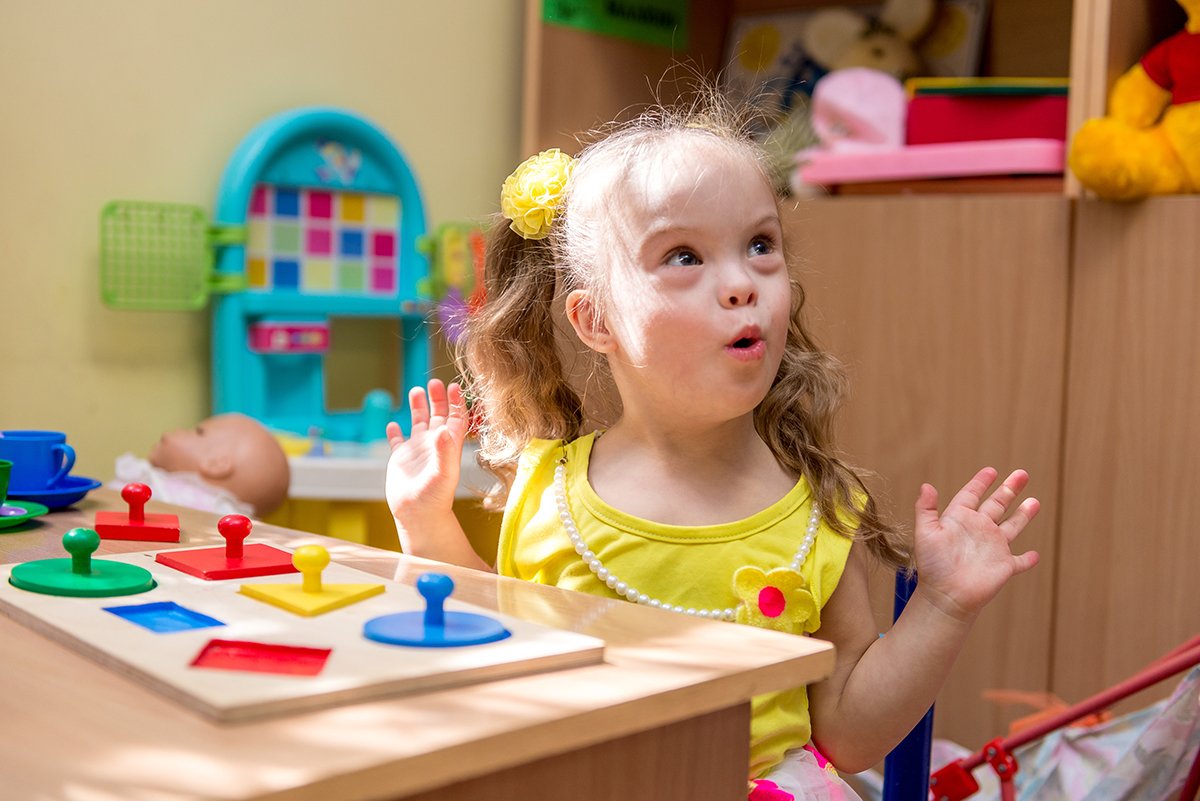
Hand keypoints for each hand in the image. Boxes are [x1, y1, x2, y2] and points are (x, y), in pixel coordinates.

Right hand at [385, 379, 467, 520]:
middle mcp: (434, 445)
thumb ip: (446, 451)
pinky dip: (395, 432)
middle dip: (438, 399)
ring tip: (416, 390)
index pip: (456, 418)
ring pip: (418, 423)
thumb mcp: (443, 473)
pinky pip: (397, 441)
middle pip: (438, 416)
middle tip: (434, 382)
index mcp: (448, 446)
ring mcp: (417, 451)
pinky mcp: (401, 459)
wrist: (418, 515)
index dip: (456, 403)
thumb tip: (444, 428)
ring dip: (418, 407)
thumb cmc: (435, 498)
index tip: (454, 386)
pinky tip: (392, 425)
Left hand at [912, 468, 1039, 622]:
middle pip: (998, 504)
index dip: (980, 482)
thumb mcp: (925, 533)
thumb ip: (925, 509)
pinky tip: (1035, 555)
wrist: (946, 596)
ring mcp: (993, 548)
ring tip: (1034, 501)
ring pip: (1012, 526)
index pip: (971, 495)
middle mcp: (978, 530)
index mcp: (960, 519)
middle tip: (1022, 474)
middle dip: (1010, 489)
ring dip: (1024, 515)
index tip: (991, 471)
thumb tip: (926, 486)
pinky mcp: (1004, 566)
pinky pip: (1020, 561)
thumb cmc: (933, 566)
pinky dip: (1028, 559)